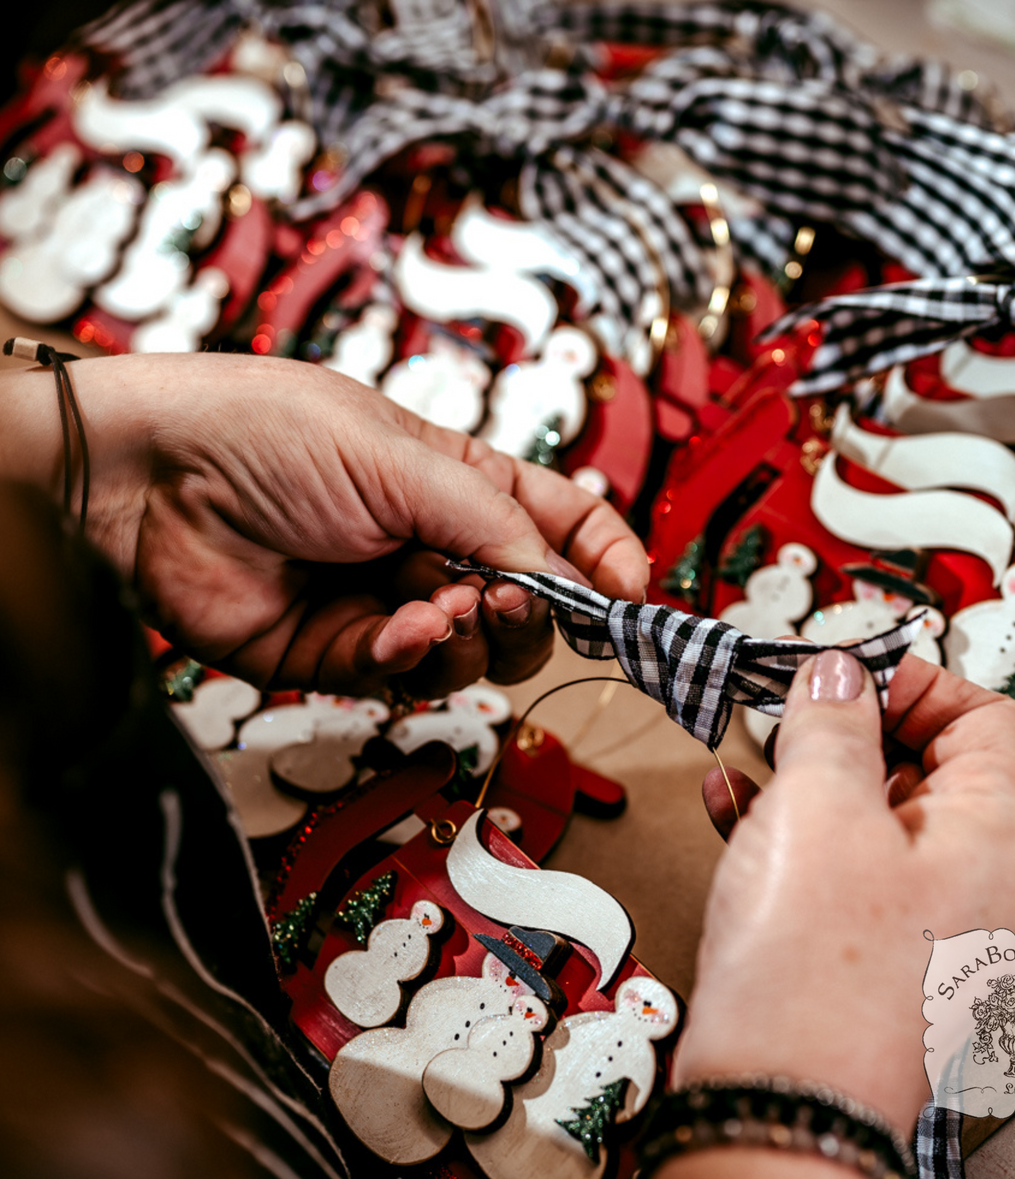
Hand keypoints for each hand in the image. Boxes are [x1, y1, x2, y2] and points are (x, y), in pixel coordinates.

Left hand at [0, 351, 647, 695]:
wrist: (151, 484)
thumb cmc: (271, 433)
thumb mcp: (401, 457)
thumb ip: (495, 521)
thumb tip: (562, 579)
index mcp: (462, 483)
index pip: (565, 525)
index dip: (606, 561)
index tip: (631, 599)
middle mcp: (435, 547)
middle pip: (530, 607)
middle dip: (530, 613)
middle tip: (506, 601)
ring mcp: (393, 604)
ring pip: (475, 658)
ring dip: (463, 637)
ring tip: (425, 604)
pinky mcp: (344, 657)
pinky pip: (407, 678)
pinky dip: (407, 659)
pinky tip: (384, 628)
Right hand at [647, 652, 1014, 1178]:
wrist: (779, 1102)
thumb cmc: (816, 972)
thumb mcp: (819, 804)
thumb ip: (833, 723)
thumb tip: (838, 675)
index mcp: (1000, 835)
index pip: (988, 718)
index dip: (915, 680)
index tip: (847, 671)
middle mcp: (981, 881)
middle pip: (931, 764)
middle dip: (852, 725)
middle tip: (793, 707)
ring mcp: (928, 922)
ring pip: (876, 815)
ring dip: (811, 773)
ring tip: (755, 751)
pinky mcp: (873, 951)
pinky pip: (844, 864)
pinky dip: (794, 826)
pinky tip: (732, 805)